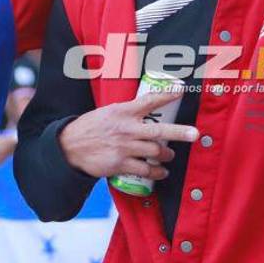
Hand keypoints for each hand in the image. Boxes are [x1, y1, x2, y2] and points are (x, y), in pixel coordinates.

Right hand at [59, 90, 198, 178]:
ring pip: (155, 152)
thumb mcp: (109, 112)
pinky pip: (145, 170)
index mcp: (123, 111)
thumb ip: (128, 112)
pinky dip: (157, 172)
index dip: (166, 95)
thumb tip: (148, 110)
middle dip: (179, 132)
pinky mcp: (120, 164)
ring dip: (167, 155)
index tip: (181, 90)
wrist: (69, 147)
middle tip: (194, 134)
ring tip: (169, 155)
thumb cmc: (90, 127)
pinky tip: (162, 172)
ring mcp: (124, 147)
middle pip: (159, 130)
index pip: (149, 101)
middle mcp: (126, 129)